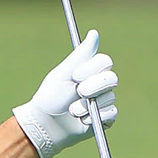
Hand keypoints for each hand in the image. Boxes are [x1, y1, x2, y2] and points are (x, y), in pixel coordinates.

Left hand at [12, 29, 118, 157]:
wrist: (45, 124)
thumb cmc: (51, 97)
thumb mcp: (63, 73)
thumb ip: (81, 55)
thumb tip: (94, 32)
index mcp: (90, 70)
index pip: (105, 62)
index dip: (91, 69)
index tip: (75, 76)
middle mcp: (100, 84)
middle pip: (112, 78)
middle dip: (92, 87)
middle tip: (77, 93)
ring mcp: (104, 101)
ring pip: (109, 98)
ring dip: (87, 106)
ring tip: (72, 111)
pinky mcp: (105, 119)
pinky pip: (110, 114)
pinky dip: (94, 118)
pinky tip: (81, 120)